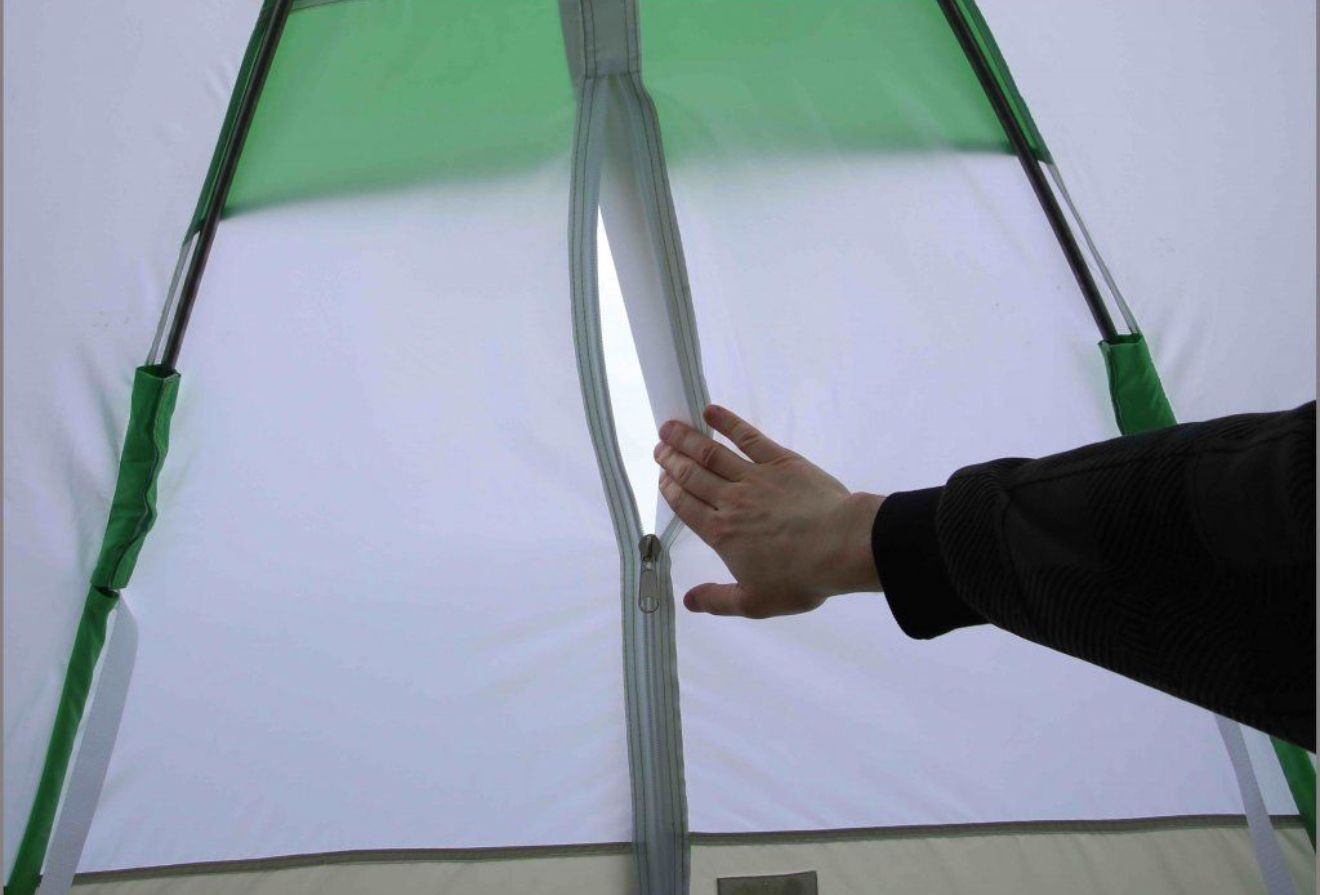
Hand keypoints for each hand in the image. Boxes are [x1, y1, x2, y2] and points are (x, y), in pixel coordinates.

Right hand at [655, 404, 884, 617]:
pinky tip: (711, 412)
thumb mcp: (755, 603)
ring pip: (712, 453)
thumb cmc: (800, 577)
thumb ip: (718, 601)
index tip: (660, 476)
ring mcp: (755, 477)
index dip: (670, 489)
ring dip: (688, 439)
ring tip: (670, 427)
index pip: (686, 506)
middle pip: (693, 476)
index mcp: (721, 533)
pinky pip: (748, 437)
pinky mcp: (780, 461)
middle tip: (659, 447)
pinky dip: (727, 423)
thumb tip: (688, 601)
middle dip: (671, 460)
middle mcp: (731, 501)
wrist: (840, 546)